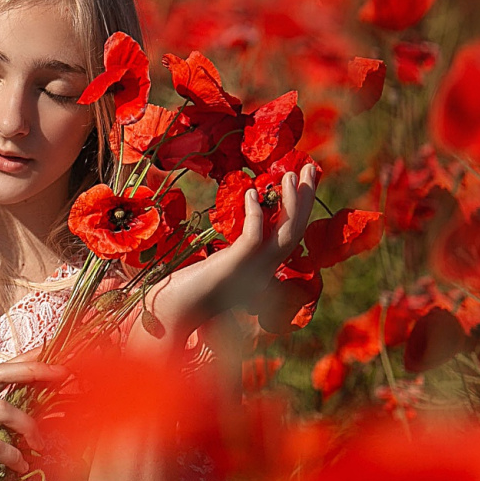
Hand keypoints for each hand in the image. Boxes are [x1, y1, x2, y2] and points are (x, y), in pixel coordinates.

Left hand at [133, 162, 319, 351]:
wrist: (170, 313)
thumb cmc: (187, 291)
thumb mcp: (219, 267)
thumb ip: (234, 252)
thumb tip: (241, 224)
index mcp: (262, 271)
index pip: (292, 236)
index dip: (301, 209)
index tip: (302, 181)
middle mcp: (263, 272)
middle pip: (296, 232)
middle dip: (305, 198)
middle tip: (309, 168)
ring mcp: (251, 271)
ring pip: (285, 234)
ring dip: (290, 202)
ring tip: (288, 174)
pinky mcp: (233, 267)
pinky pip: (253, 237)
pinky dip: (255, 214)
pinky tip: (251, 193)